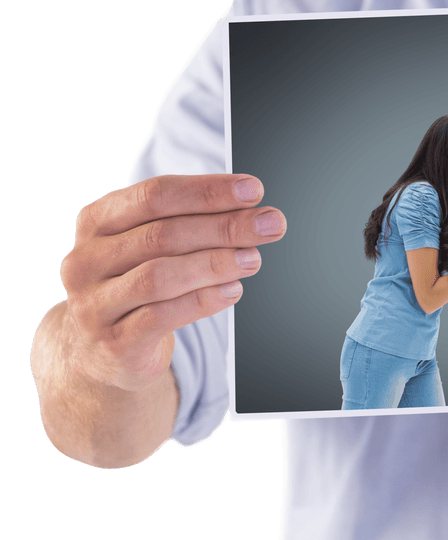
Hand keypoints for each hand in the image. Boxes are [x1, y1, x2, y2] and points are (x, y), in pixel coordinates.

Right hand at [57, 174, 285, 390]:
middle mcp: (86, 260)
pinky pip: (163, 317)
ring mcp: (93, 304)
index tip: (253, 191)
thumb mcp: (153, 246)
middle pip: (162, 235)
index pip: (154, 195)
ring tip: (253, 258)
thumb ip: (192, 223)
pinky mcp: (114, 342)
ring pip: (160, 276)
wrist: (104, 349)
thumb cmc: (139, 283)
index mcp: (96, 222)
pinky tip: (233, 290)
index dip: (207, 191)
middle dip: (224, 227)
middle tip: (270, 224)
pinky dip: (205, 300)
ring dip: (216, 264)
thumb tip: (252, 209)